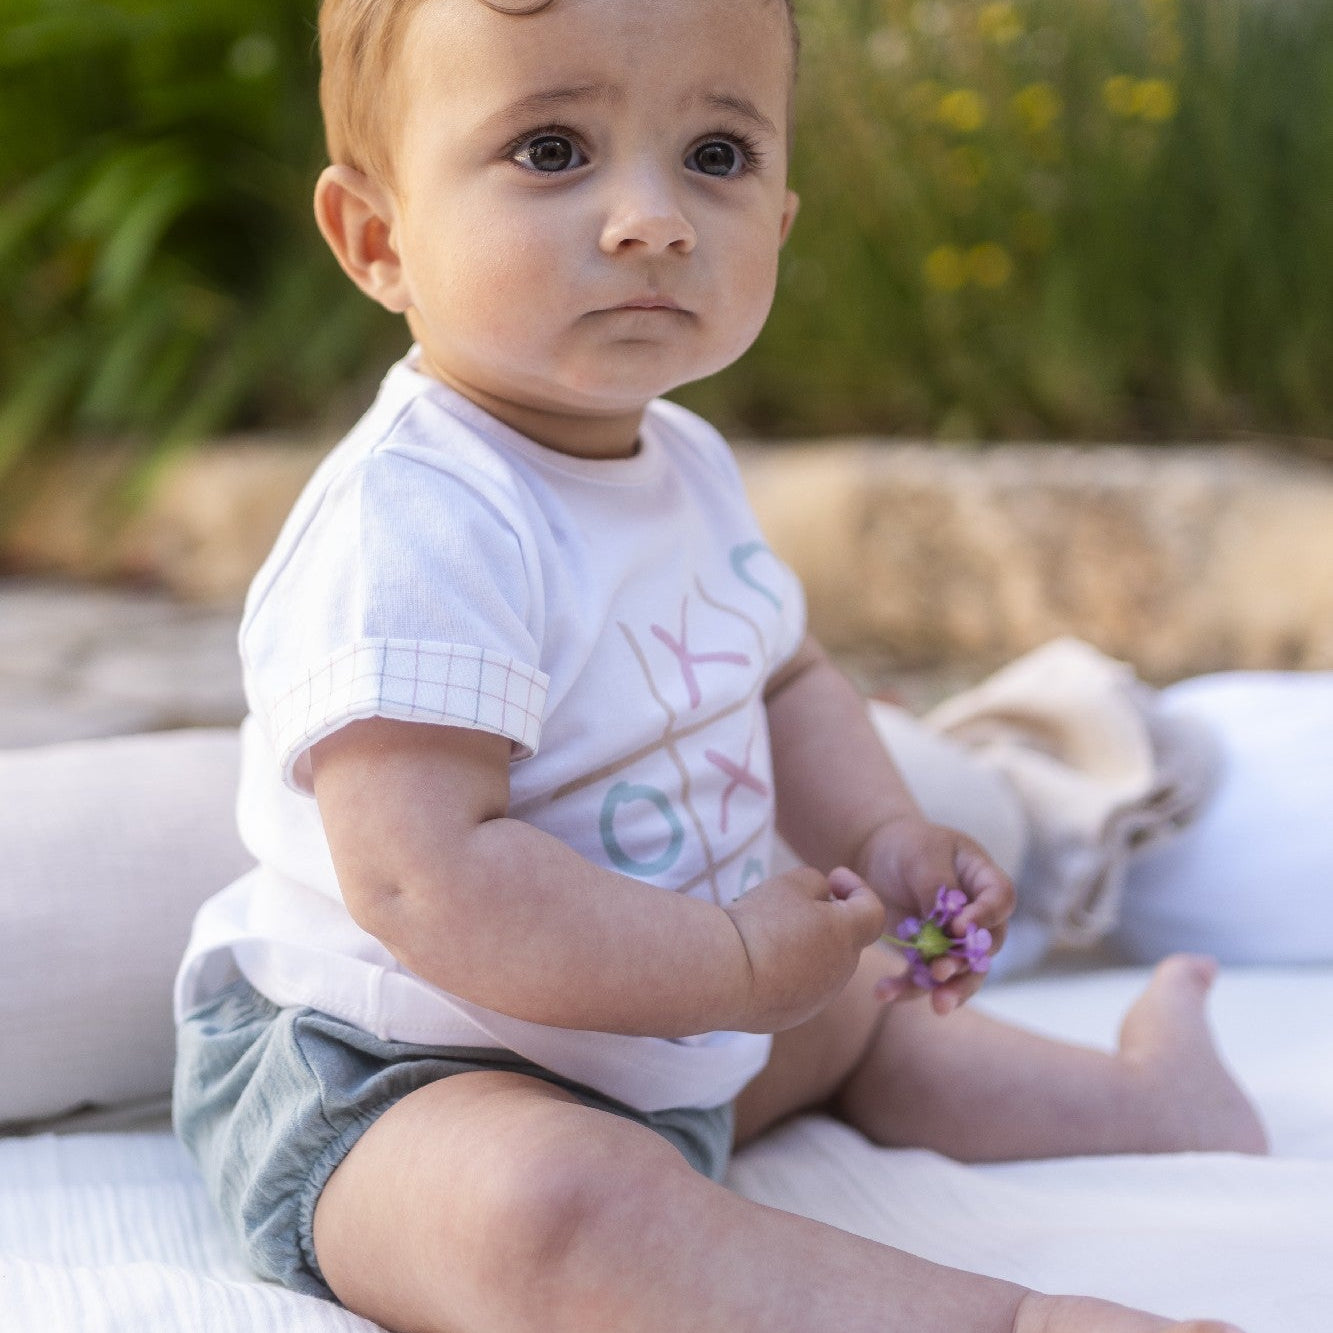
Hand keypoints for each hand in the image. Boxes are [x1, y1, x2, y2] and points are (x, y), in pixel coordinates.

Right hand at [724, 866, 885, 1033]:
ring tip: (765, 935)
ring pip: (821, 964)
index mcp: (847, 936)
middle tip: (789, 904)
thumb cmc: (760, 923)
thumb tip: (822, 898)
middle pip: (844, 938)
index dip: (857, 889)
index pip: (873, 911)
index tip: (832, 878)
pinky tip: (755, 963)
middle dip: (826, 918)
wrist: (723, 977)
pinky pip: (798, 987)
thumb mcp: (791, 883)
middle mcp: (841, 972)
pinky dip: (786, 973)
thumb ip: (816, 884)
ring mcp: (818, 999)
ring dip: (805, 947)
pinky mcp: (793, 1016)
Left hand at [856, 815, 1014, 1013]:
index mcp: (984, 879)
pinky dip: (906, 988)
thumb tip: (949, 927)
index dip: (985, 917)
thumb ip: (938, 886)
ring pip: (963, 973)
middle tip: (941, 973)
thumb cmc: (907, 846)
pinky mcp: (928, 955)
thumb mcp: (922, 855)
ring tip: (936, 1005)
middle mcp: (977, 915)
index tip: (959, 928)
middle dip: (966, 964)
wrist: (878, 856)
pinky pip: (923, 978)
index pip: (1000, 900)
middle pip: (986, 946)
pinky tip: (884, 993)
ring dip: (950, 990)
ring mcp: (955, 940)